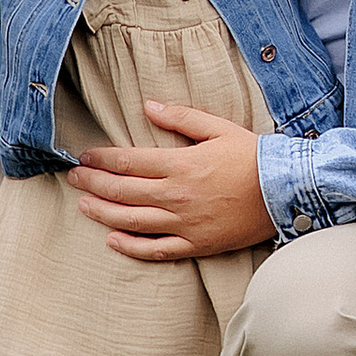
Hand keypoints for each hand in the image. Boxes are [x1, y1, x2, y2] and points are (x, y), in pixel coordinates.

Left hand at [70, 103, 273, 259]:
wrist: (282, 190)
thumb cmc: (252, 155)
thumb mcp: (219, 127)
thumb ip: (181, 117)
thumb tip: (148, 106)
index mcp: (181, 164)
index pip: (129, 162)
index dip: (102, 159)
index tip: (84, 156)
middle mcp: (176, 196)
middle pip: (123, 192)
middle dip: (93, 184)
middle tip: (73, 178)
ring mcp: (183, 224)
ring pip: (131, 222)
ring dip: (103, 213)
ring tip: (84, 206)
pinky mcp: (194, 244)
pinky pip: (155, 250)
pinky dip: (130, 246)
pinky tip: (112, 240)